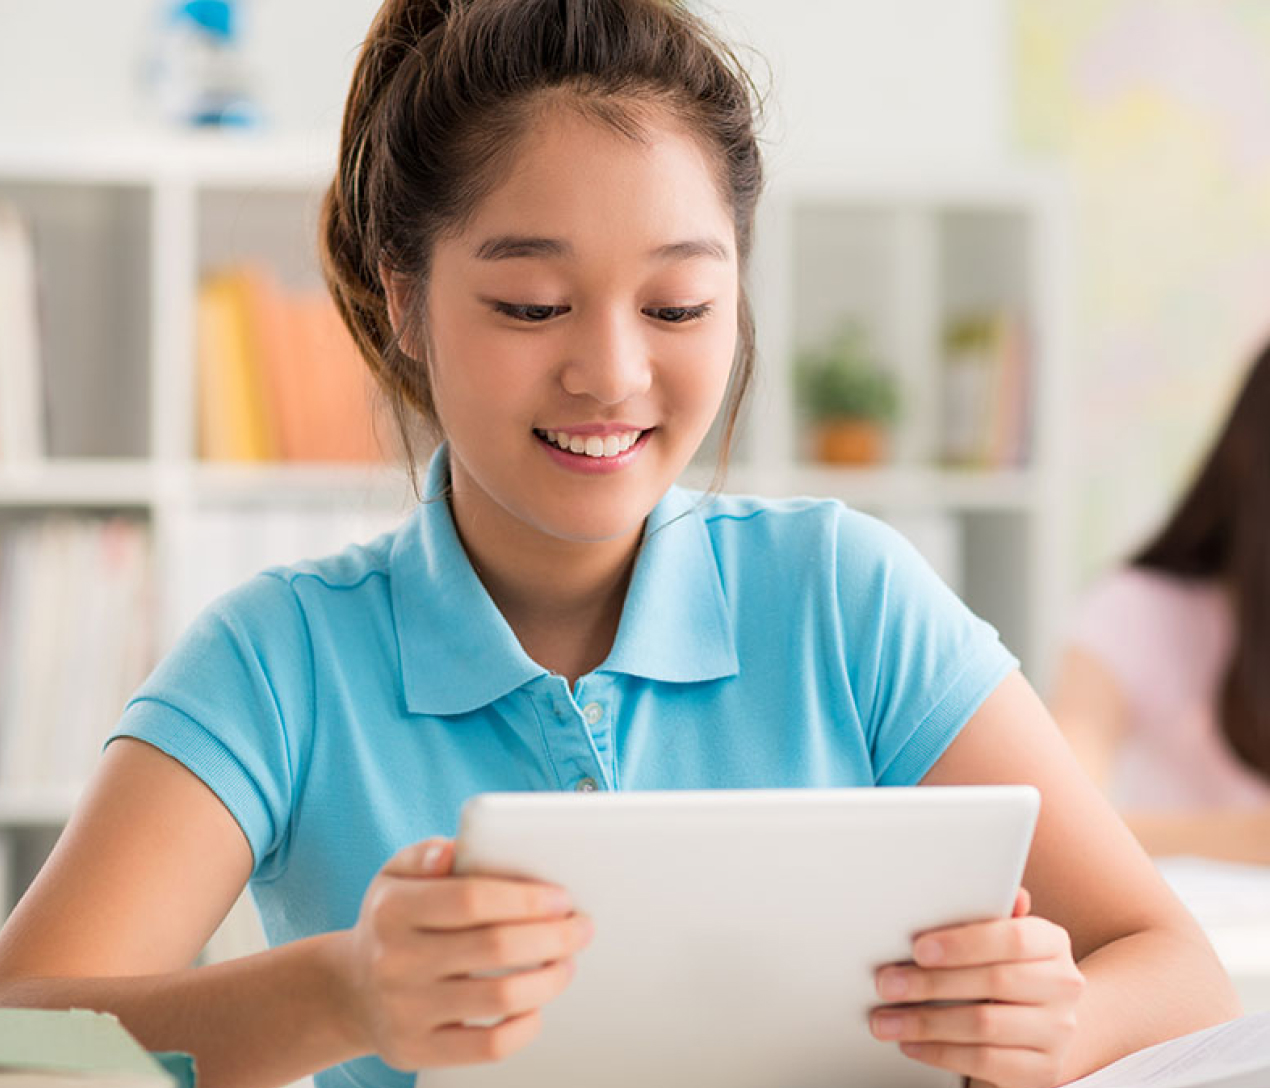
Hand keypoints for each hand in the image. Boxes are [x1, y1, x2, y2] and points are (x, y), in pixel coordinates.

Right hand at [335, 838, 593, 1070]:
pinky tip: (537, 1005)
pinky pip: (488, 1046)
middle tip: (581, 927)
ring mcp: (404, 1011)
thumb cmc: (394, 921)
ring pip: (500, 998)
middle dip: (554, 936)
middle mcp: (394, 962)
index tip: (561, 898)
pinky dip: (526, 1025)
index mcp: (392, 909)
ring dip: (550, 978)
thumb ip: (426, 854)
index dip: (525, 898)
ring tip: (567, 961)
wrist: (352, 988)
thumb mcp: (395, 875)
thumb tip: (451, 851)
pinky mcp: (417, 1051)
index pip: (471, 899)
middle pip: (496, 948)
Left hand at [870, 888, 1085, 1087]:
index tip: (918, 949)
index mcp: (1051, 942)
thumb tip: (994, 887)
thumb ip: (986, 913)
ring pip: (984, 1026)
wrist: (1040, 1026)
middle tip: (886, 984)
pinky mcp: (1043, 1071)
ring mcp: (1058, 1031)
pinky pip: (986, 1062)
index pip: (1013, 938)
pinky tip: (912, 1044)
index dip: (963, 943)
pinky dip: (941, 1053)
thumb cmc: (1005, 970)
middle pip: (993, 982)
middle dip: (930, 984)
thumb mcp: (997, 939)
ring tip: (886, 1020)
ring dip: (926, 1023)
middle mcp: (1064, 986)